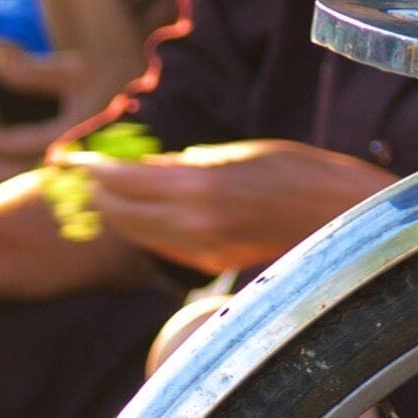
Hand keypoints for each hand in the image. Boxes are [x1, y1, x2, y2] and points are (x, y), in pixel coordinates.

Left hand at [67, 139, 394, 274]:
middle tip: (73, 176)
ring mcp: (206, 249)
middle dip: (95, 193)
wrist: (347, 218)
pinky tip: (137, 218)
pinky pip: (167, 248)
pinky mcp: (218, 264)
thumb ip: (194, 163)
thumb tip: (156, 166)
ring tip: (93, 195)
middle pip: (123, 211)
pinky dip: (146, 231)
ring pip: (141, 234)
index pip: (126, 178)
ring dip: (115, 214)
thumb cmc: (304, 173)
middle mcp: (197, 223)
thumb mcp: (243, 153)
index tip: (69, 157)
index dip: (93, 168)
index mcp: (201, 186)